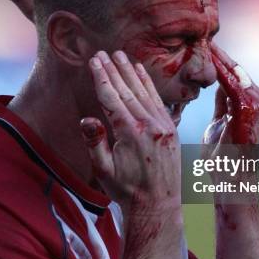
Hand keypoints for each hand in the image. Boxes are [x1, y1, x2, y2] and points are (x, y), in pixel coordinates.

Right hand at [80, 50, 180, 211]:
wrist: (158, 205)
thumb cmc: (126, 190)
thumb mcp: (104, 171)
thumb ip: (95, 144)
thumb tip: (87, 120)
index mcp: (130, 133)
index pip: (112, 97)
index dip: (101, 77)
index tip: (94, 60)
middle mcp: (149, 125)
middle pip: (127, 89)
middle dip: (114, 69)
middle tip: (103, 52)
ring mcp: (163, 125)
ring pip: (143, 91)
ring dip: (131, 71)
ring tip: (120, 55)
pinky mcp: (171, 128)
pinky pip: (157, 100)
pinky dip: (148, 83)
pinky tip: (140, 71)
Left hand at [203, 44, 258, 150]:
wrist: (231, 177)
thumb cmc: (223, 155)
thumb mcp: (220, 122)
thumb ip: (222, 104)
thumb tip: (219, 87)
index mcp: (255, 101)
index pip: (235, 75)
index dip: (219, 61)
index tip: (203, 47)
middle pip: (236, 70)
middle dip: (218, 54)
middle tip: (201, 36)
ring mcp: (258, 101)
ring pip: (233, 72)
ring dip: (216, 57)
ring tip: (201, 42)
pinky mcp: (250, 106)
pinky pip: (230, 82)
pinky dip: (217, 70)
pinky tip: (206, 58)